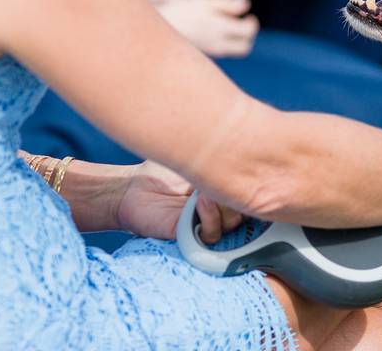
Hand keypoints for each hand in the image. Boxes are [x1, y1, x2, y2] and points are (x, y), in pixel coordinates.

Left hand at [115, 160, 242, 242]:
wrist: (130, 190)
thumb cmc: (159, 172)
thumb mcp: (192, 157)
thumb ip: (215, 157)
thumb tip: (241, 147)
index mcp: (221, 189)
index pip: (250, 192)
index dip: (251, 185)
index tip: (244, 170)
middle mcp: (218, 208)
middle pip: (247, 208)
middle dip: (238, 193)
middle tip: (221, 179)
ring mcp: (206, 222)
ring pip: (233, 222)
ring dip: (224, 205)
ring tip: (205, 191)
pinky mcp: (190, 234)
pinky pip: (212, 234)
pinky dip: (210, 219)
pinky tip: (198, 202)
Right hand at [155, 0, 258, 57]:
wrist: (153, 32)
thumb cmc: (180, 12)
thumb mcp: (204, 2)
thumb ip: (227, 4)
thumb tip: (246, 5)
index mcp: (220, 29)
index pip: (248, 32)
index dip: (252, 24)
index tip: (248, 16)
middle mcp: (217, 45)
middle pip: (244, 48)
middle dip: (247, 36)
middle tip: (242, 24)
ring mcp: (209, 53)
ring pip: (232, 51)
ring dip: (235, 40)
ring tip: (226, 27)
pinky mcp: (201, 56)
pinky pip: (219, 52)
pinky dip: (221, 42)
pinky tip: (210, 31)